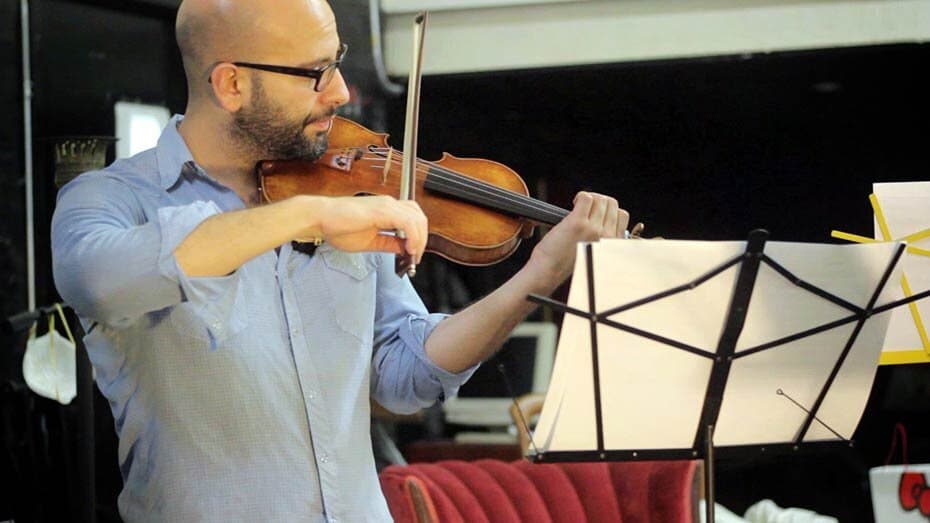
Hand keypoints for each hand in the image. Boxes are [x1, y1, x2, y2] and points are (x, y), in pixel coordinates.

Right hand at [298, 195, 426, 262]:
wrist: (320, 218)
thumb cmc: (338, 226)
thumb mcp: (370, 241)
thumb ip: (388, 243)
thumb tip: (404, 249)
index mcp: (387, 210)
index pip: (413, 219)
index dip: (419, 237)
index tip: (414, 255)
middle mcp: (389, 204)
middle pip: (419, 218)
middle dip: (423, 239)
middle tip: (416, 257)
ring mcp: (387, 205)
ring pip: (417, 218)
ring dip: (420, 238)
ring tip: (414, 254)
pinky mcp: (382, 210)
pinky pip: (407, 222)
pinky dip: (413, 236)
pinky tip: (409, 248)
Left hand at [529, 191, 629, 282]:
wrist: (549, 270)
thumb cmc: (567, 260)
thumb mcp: (594, 249)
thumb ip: (602, 234)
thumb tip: (604, 213)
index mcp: (613, 243)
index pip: (622, 214)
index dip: (608, 210)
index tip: (596, 213)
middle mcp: (607, 236)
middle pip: (612, 203)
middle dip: (599, 201)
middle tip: (585, 208)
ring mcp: (594, 229)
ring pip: (600, 198)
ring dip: (589, 197)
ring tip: (578, 206)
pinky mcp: (578, 222)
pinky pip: (586, 197)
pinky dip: (580, 196)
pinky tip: (573, 204)